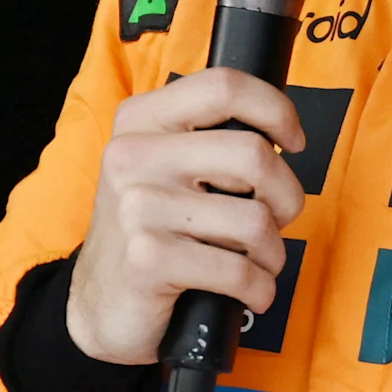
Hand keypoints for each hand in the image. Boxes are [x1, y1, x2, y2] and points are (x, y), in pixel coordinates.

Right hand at [66, 68, 307, 364]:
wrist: (98, 305)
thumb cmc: (150, 232)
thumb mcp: (164, 169)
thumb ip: (208, 140)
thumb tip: (282, 133)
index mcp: (142, 121)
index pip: (224, 86)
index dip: (276, 110)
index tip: (293, 140)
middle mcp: (134, 156)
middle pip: (254, 154)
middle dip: (287, 195)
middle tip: (278, 218)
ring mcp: (138, 207)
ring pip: (255, 220)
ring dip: (273, 252)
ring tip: (258, 262)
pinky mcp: (149, 259)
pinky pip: (238, 270)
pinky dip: (259, 288)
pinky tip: (249, 292)